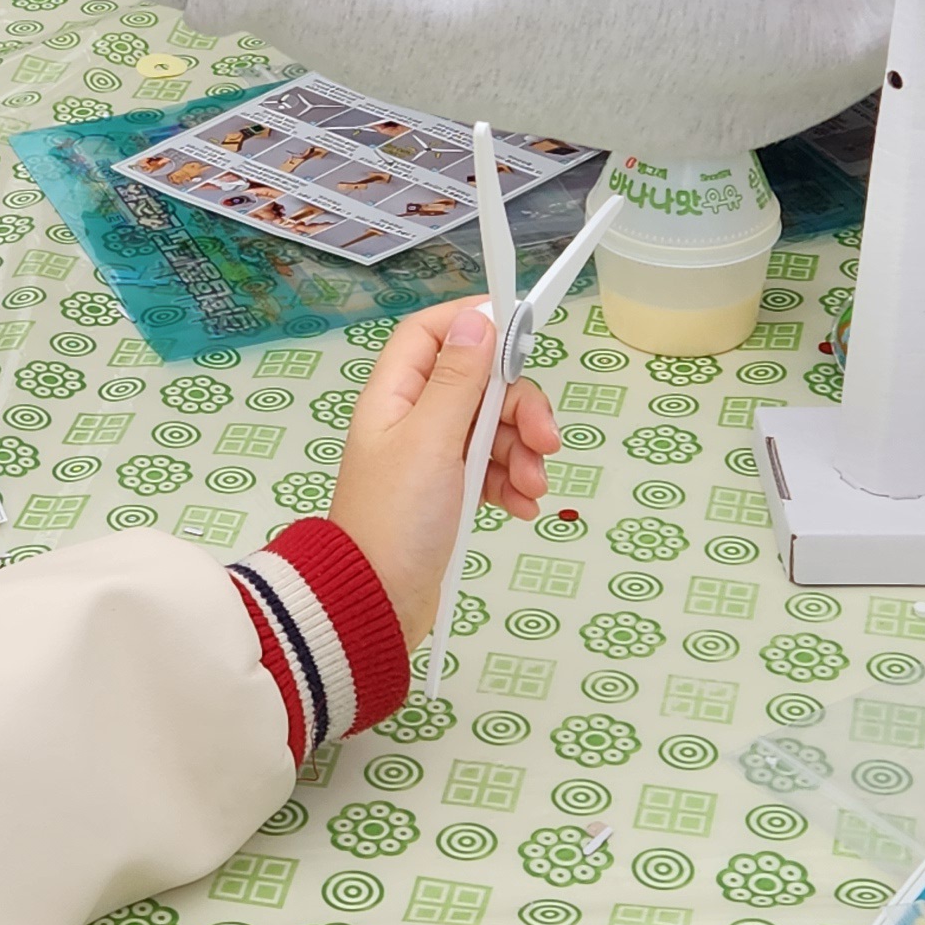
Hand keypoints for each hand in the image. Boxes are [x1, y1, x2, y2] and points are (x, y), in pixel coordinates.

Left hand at [326, 302, 559, 649]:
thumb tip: (476, 321)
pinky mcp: (450, 494)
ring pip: (493, 429)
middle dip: (520, 408)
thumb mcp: (430, 442)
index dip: (474, 323)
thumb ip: (456, 380)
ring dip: (522, 453)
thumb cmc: (393, 522)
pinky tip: (521, 507)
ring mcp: (433, 458)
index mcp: (396, 396)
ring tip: (531, 488)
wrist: (378, 603)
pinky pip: (493, 471)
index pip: (431, 333)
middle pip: (479, 384)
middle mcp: (414, 420)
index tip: (520, 331)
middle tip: (546, 439)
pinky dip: (513, 483)